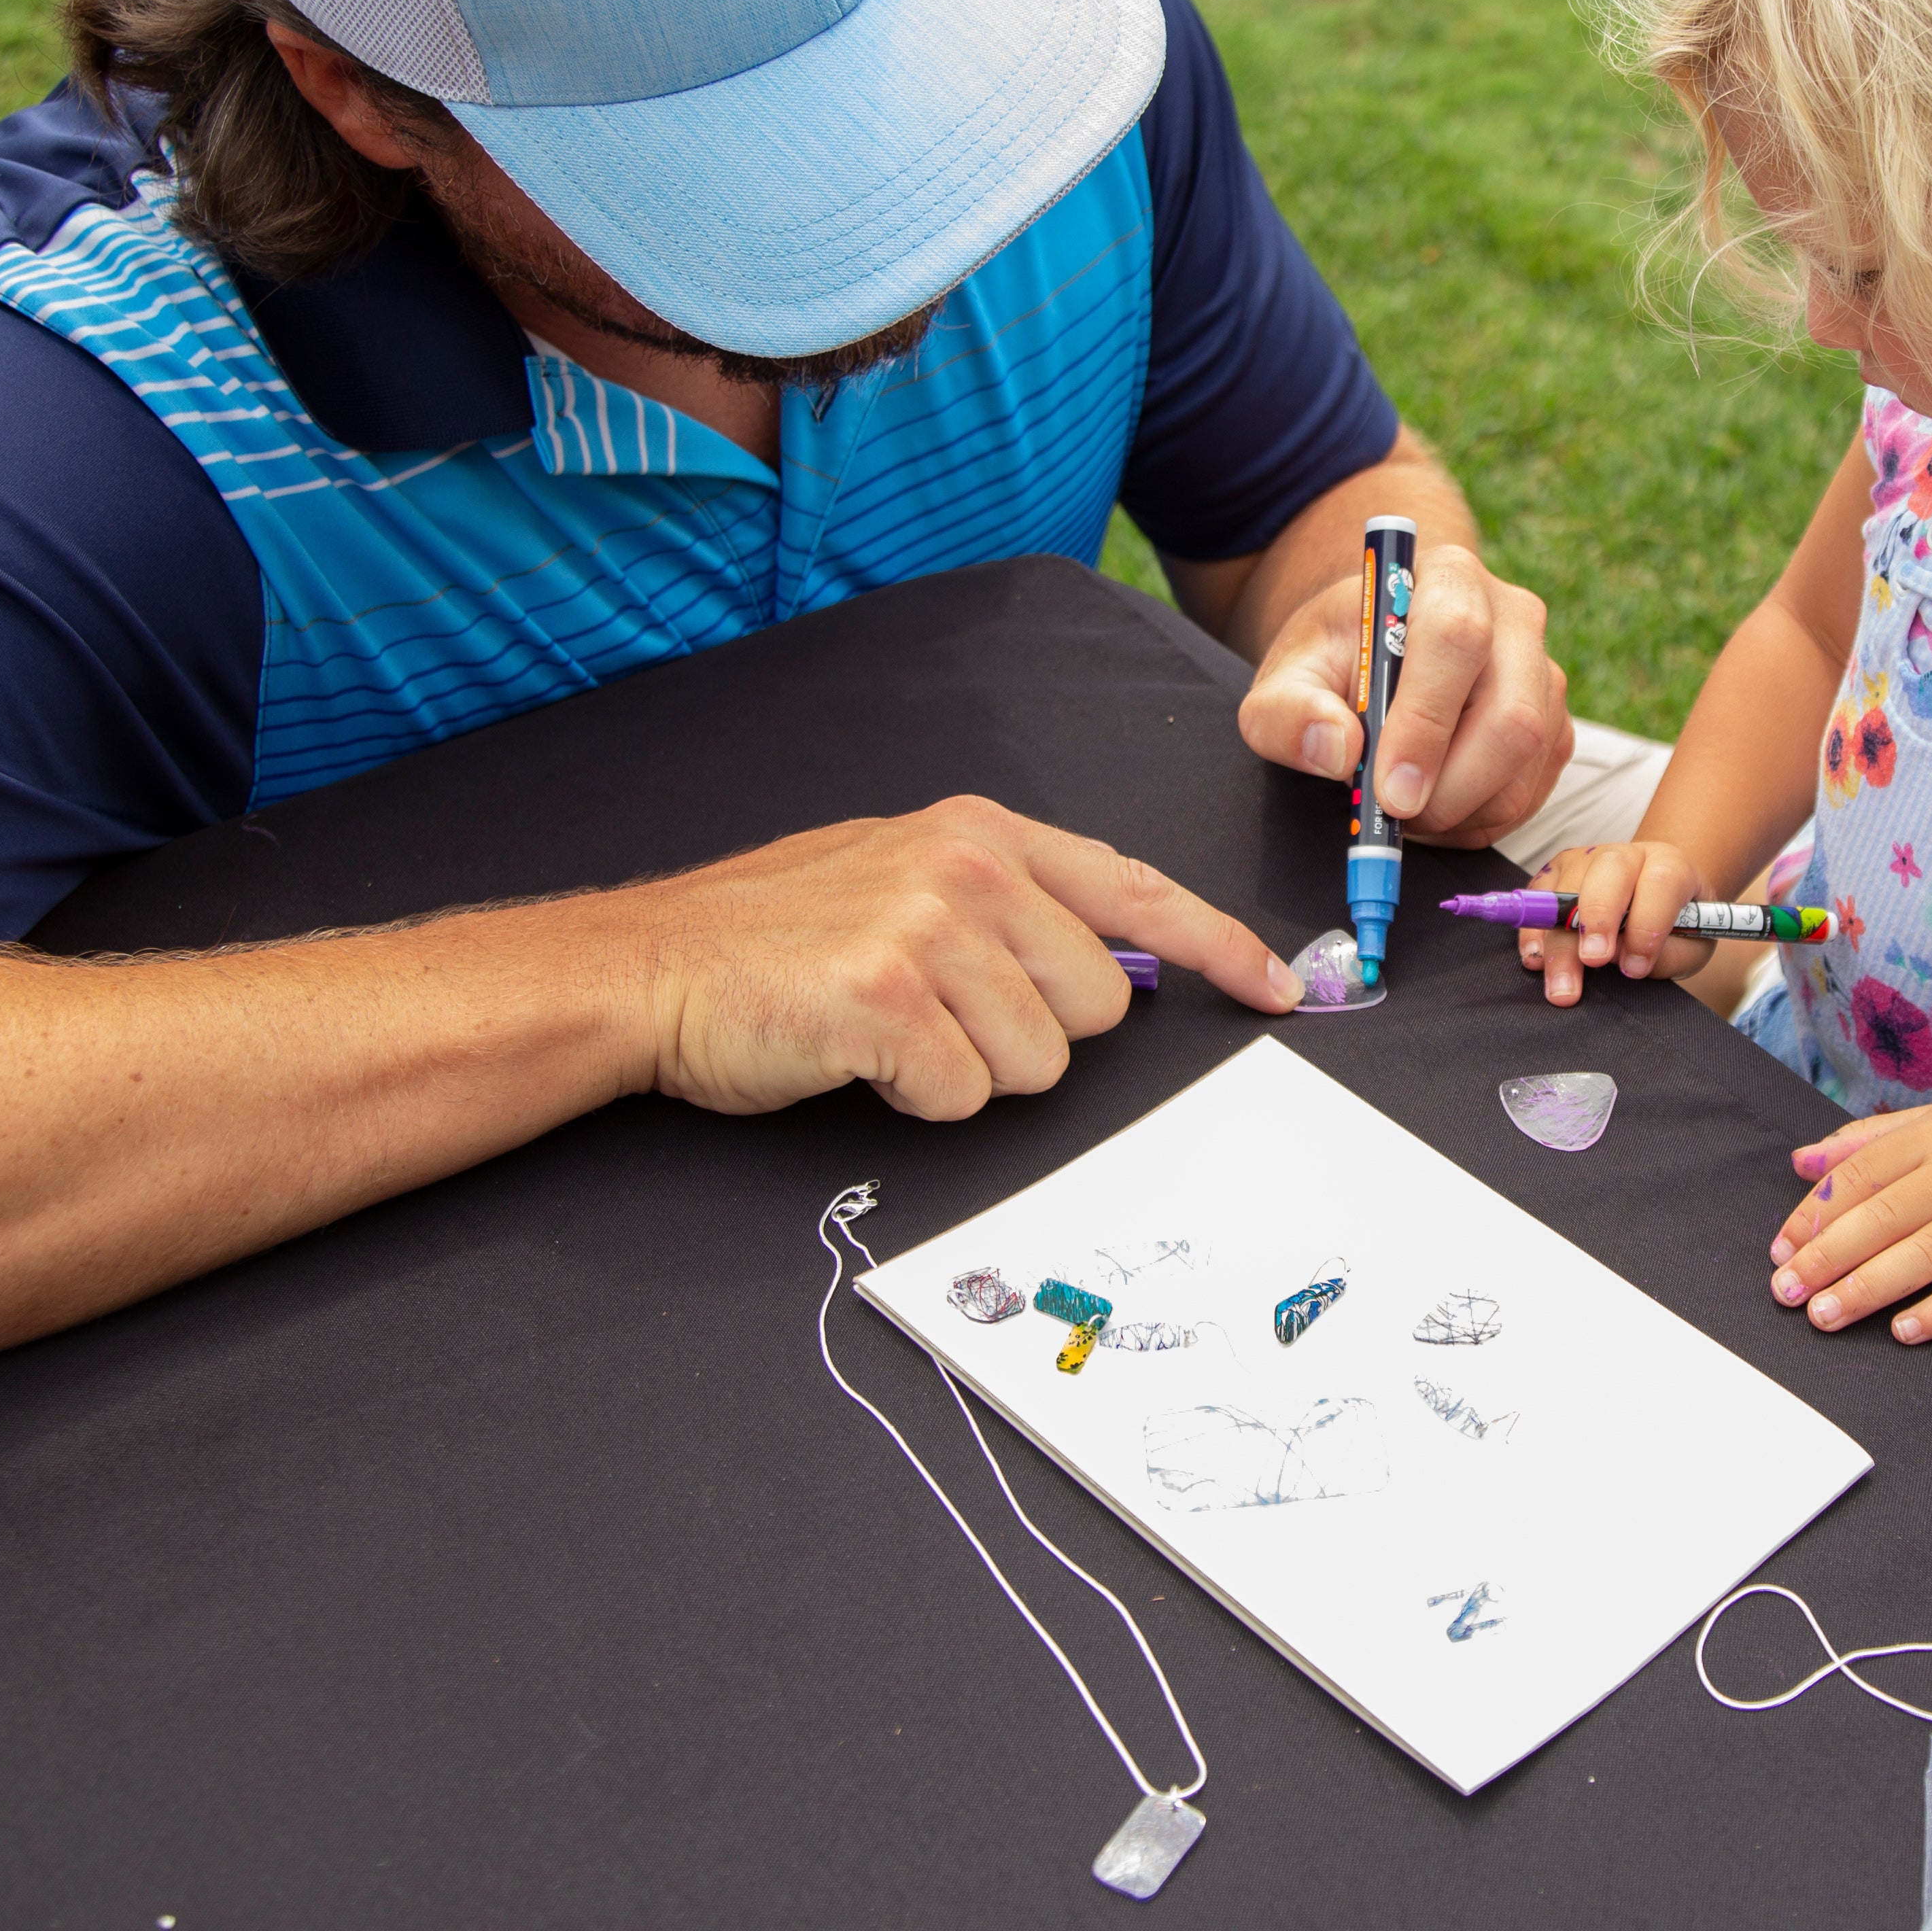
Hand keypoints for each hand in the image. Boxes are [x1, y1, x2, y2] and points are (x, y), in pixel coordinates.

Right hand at [631, 796, 1301, 1118]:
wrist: (654, 967)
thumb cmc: (779, 940)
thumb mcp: (905, 878)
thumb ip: (1012, 906)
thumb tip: (1117, 963)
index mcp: (983, 832)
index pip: (1138, 887)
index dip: (1218, 946)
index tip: (1277, 988)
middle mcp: (970, 866)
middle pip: (1098, 1003)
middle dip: (1032, 1035)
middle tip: (940, 1019)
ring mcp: (930, 927)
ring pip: (1039, 1061)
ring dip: (970, 1073)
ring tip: (892, 1034)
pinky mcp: (889, 998)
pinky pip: (965, 1094)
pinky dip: (916, 1097)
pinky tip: (859, 1057)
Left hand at [1238, 541, 1569, 846]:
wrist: (1380, 653)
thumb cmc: (1338, 661)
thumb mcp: (1286, 678)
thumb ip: (1288, 712)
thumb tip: (1337, 750)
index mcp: (1448, 579)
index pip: (1456, 640)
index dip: (1426, 723)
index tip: (1388, 789)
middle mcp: (1514, 619)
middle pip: (1513, 716)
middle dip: (1450, 788)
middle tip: (1394, 816)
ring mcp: (1544, 676)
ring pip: (1524, 768)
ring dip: (1458, 810)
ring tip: (1402, 806)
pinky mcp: (1556, 729)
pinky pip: (1529, 795)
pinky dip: (1476, 820)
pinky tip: (1432, 802)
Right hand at [1516, 840, 1713, 1005]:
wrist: (1661, 903)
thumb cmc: (1680, 927)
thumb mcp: (1692, 947)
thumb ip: (1665, 955)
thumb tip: (1619, 959)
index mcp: (1671, 865)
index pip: (1661, 883)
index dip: (1647, 924)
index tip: (1636, 967)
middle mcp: (1628, 855)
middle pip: (1608, 872)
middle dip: (1598, 920)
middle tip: (1593, 962)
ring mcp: (1587, 859)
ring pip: (1567, 886)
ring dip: (1559, 938)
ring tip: (1560, 984)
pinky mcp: (1557, 871)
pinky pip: (1537, 894)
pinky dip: (1533, 930)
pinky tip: (1535, 959)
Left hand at [1766, 1104, 1931, 1343]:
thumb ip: (1865, 1142)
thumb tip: (1799, 1162)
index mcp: (1930, 1135)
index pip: (1858, 1176)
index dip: (1813, 1216)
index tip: (1780, 1251)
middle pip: (1881, 1218)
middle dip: (1826, 1259)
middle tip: (1787, 1293)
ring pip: (1921, 1254)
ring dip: (1867, 1289)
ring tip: (1825, 1316)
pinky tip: (1902, 1331)